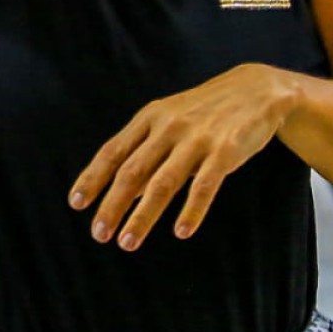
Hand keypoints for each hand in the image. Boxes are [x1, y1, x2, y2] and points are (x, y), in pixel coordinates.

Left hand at [68, 64, 298, 251]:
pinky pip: (204, 185)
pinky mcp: (225, 151)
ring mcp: (196, 139)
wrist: (255, 90)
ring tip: (128, 242)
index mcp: (149, 119)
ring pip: (163, 183)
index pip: (112, 151)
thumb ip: (146, 155)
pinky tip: (181, 231)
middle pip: (132, 171)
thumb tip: (125, 195)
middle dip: (112, 205)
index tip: (76, 204)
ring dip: (143, 216)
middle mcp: (168, 127)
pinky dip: (192, 210)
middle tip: (99, 234)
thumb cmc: (204, 113)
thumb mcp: (169, 124)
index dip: (93, 178)